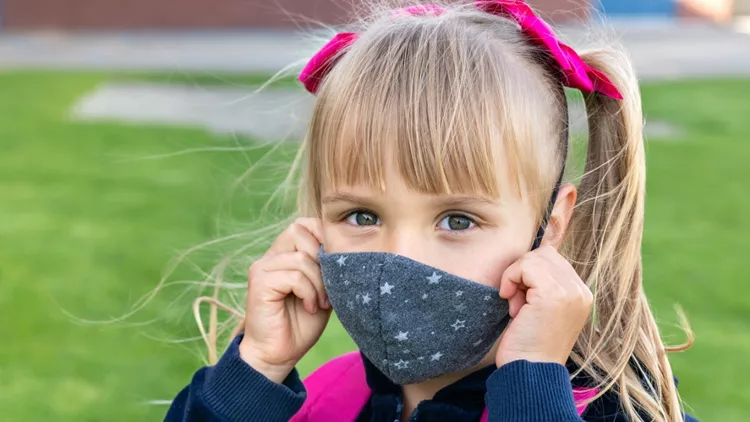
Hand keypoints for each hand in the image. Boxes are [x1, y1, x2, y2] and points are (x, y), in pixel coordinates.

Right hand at [239, 218, 331, 382]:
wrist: (278, 355)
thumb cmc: (302, 323)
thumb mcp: (323, 289)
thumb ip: (328, 267)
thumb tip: (345, 247)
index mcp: (285, 254)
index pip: (304, 224)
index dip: (324, 236)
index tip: (338, 264)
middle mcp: (271, 256)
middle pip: (299, 231)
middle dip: (323, 259)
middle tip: (329, 287)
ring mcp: (263, 268)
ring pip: (301, 258)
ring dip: (319, 282)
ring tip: (321, 302)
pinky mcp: (259, 282)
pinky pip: (294, 276)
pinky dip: (309, 292)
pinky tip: (310, 307)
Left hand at [495, 246, 592, 366]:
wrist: (530, 373)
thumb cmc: (529, 345)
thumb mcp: (541, 310)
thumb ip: (543, 285)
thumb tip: (527, 260)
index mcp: (581, 294)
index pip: (552, 259)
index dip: (530, 274)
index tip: (523, 301)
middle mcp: (581, 291)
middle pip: (543, 254)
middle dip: (523, 274)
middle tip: (518, 303)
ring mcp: (570, 291)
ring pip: (533, 258)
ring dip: (516, 278)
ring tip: (517, 307)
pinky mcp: (554, 294)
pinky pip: (525, 266)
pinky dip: (511, 279)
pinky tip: (512, 305)